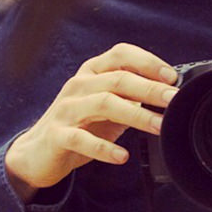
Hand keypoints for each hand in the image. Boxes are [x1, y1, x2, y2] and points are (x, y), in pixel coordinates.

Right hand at [5, 43, 179, 200]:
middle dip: (150, 88)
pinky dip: (103, 148)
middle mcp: (79, 85)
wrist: (37, 152)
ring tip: (159, 126)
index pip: (121, 54)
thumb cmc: (80, 126)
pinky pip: (81, 138)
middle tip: (174, 100)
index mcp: (92, 73)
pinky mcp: (57, 135)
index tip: (172, 77)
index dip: (148, 62)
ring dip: (136, 114)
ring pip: (104, 104)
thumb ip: (132, 97)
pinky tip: (122, 156)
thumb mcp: (108, 107)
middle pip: (118, 79)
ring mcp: (66, 109)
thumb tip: (169, 93)